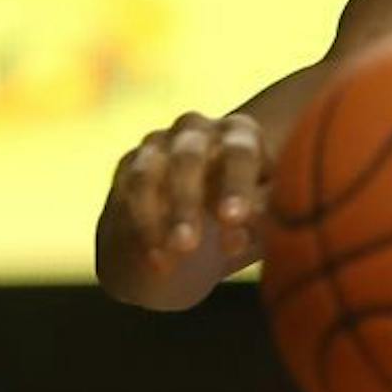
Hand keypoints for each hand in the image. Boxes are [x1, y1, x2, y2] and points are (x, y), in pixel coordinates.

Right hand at [108, 110, 269, 279]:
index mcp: (240, 133)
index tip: (233, 219)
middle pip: (187, 158)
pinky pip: (128, 195)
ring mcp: (156, 145)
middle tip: (189, 243)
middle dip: (187, 202)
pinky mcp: (128, 167)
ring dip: (157, 219)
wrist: (196, 237)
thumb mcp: (264, 218)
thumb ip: (263, 214)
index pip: (239, 152)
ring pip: (148, 176)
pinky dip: (143, 230)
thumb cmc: (246, 218)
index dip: (236, 185)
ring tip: (174, 254)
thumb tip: (251, 217)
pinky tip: (158, 260)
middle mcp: (195, 130)